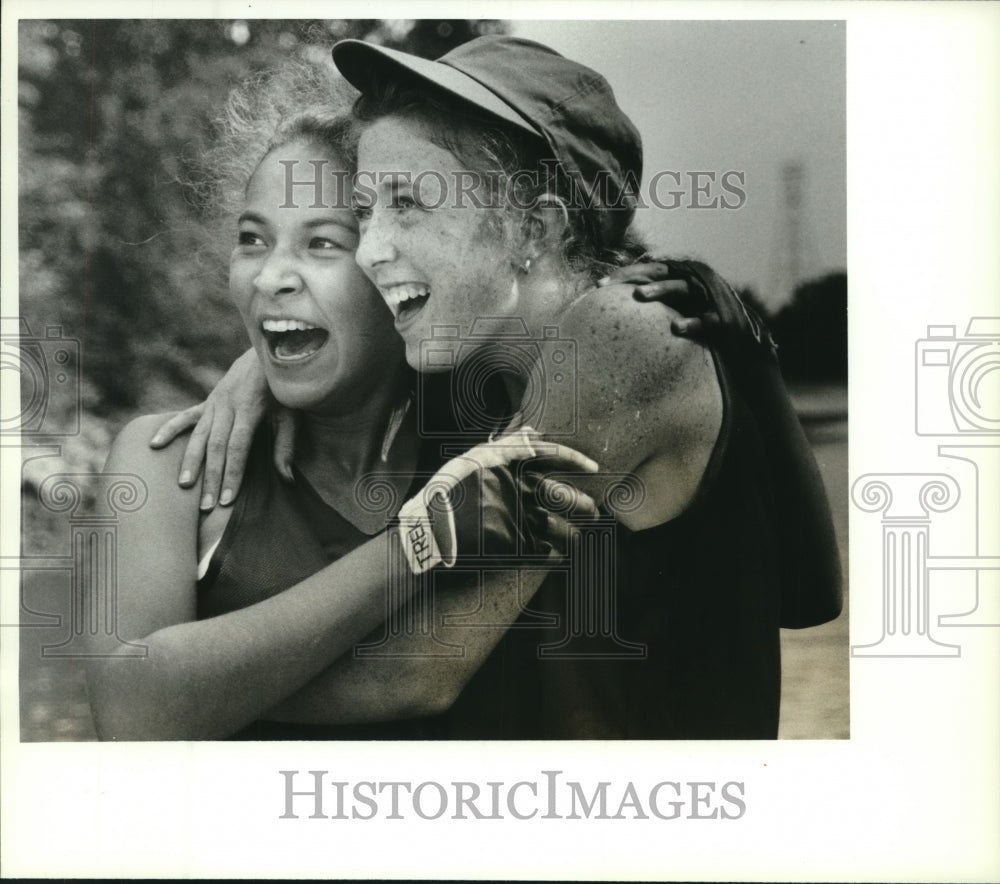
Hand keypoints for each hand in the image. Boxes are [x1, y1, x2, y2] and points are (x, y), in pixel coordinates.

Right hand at [148, 349, 296, 508]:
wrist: (266, 356)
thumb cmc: (282, 391)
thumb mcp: (291, 414)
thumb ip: (286, 446)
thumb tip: (288, 480)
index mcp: (250, 409)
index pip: (238, 448)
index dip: (232, 474)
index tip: (227, 500)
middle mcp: (228, 406)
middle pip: (216, 447)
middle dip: (211, 477)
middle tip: (205, 506)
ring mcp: (214, 403)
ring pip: (198, 436)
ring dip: (190, 461)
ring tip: (183, 486)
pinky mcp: (206, 402)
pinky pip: (185, 417)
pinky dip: (169, 430)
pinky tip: (154, 445)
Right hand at [397, 427, 600, 572]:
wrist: (430, 529)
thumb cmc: (447, 491)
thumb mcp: (473, 458)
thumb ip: (507, 444)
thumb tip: (534, 430)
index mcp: (512, 465)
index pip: (556, 456)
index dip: (578, 461)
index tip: (592, 468)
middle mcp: (523, 490)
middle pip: (570, 498)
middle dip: (586, 507)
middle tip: (592, 512)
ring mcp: (523, 519)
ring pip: (566, 531)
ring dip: (576, 536)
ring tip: (579, 539)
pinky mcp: (519, 547)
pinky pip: (548, 554)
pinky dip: (553, 555)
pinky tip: (553, 555)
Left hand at [601, 257, 777, 362]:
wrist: (744, 342)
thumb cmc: (702, 325)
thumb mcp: (678, 311)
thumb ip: (656, 305)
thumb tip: (618, 310)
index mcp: (681, 278)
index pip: (647, 270)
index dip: (623, 274)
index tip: (598, 285)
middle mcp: (694, 282)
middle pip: (660, 273)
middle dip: (635, 276)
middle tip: (608, 285)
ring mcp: (708, 298)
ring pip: (681, 289)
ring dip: (660, 289)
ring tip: (639, 295)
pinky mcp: (723, 320)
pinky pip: (706, 320)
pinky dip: (692, 322)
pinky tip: (676, 328)